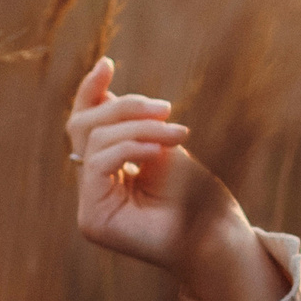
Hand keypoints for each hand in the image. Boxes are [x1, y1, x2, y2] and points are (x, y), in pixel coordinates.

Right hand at [64, 56, 279, 300]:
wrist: (217, 237)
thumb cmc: (197, 195)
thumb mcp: (162, 145)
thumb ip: (132, 122)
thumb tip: (103, 83)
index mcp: (107, 172)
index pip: (85, 126)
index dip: (90, 92)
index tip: (106, 63)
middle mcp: (92, 189)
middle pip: (84, 126)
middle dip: (124, 108)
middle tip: (165, 107)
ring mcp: (88, 206)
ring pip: (94, 140)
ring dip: (139, 128)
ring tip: (176, 133)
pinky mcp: (92, 219)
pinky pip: (99, 164)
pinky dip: (131, 147)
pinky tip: (160, 149)